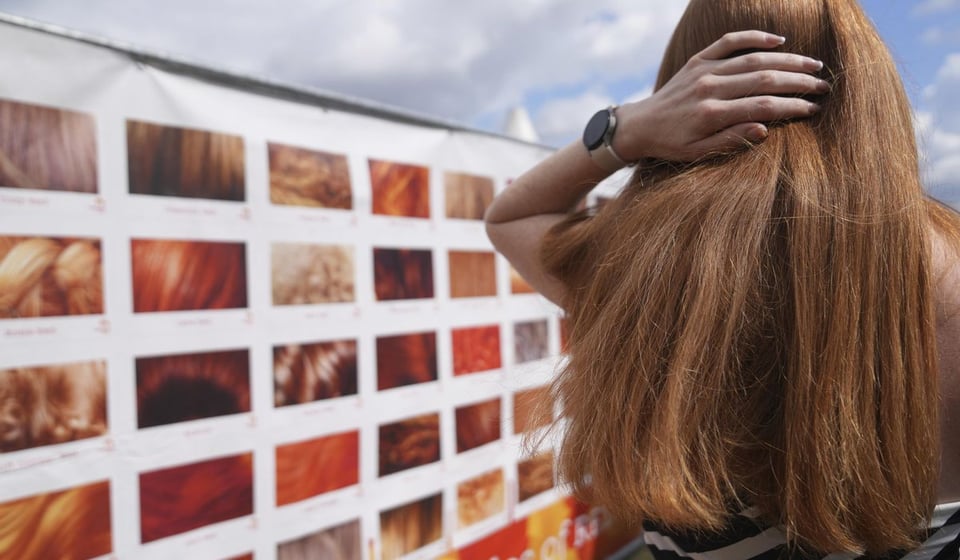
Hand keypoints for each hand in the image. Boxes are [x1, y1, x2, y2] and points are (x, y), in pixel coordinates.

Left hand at [614, 30, 828, 162]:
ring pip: (754, 58)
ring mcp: (704, 70)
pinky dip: (754, 37)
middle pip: (765, 79)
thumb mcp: (698, 153)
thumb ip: (731, 140)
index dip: (793, 106)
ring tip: (813, 66)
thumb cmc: (671, 144)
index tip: (814, 109)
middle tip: (823, 87)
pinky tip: (778, 41)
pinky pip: (729, 42)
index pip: (764, 106)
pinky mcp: (698, 60)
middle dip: (799, 82)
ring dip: (787, 60)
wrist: (640, 125)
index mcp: (711, 114)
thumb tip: (765, 130)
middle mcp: (710, 87)